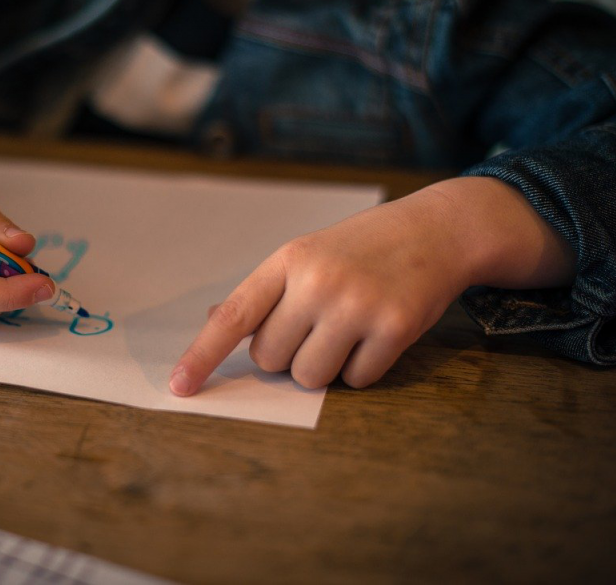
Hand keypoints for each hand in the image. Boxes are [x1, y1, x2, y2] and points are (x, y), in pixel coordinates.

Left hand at [169, 177, 576, 394]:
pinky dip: (362, 369)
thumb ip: (264, 292)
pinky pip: (356, 381)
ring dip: (323, 367)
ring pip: (309, 377)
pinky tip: (376, 334)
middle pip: (270, 360)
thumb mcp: (305, 254)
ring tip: (346, 330)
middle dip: (287, 355)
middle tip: (316, 325)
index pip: (233, 317)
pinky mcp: (395, 327)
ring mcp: (356, 304)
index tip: (180, 386)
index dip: (202, 355)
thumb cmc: (359, 248)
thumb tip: (212, 323)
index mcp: (286, 261)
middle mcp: (317, 281)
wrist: (435, 229)